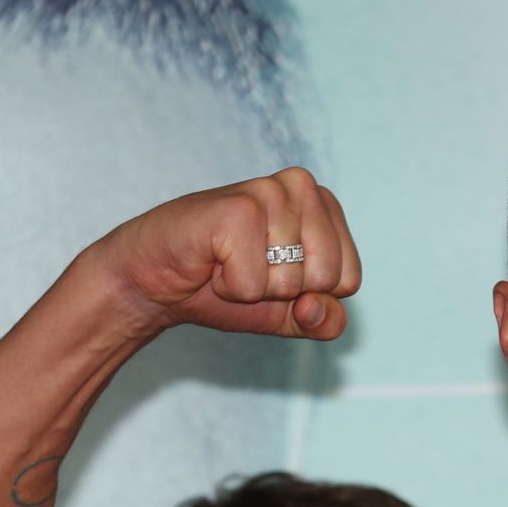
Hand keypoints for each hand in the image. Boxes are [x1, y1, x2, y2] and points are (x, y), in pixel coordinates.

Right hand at [88, 167, 360, 339]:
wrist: (157, 283)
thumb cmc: (224, 288)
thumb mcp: (288, 313)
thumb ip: (325, 320)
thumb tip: (317, 307)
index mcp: (323, 204)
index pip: (350, 279)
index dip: (310, 296)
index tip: (273, 276)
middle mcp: (301, 187)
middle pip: (327, 278)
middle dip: (283, 293)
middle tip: (247, 269)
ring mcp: (269, 192)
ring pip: (292, 281)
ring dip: (253, 289)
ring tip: (227, 262)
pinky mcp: (237, 208)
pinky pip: (255, 283)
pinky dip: (231, 287)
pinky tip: (211, 260)